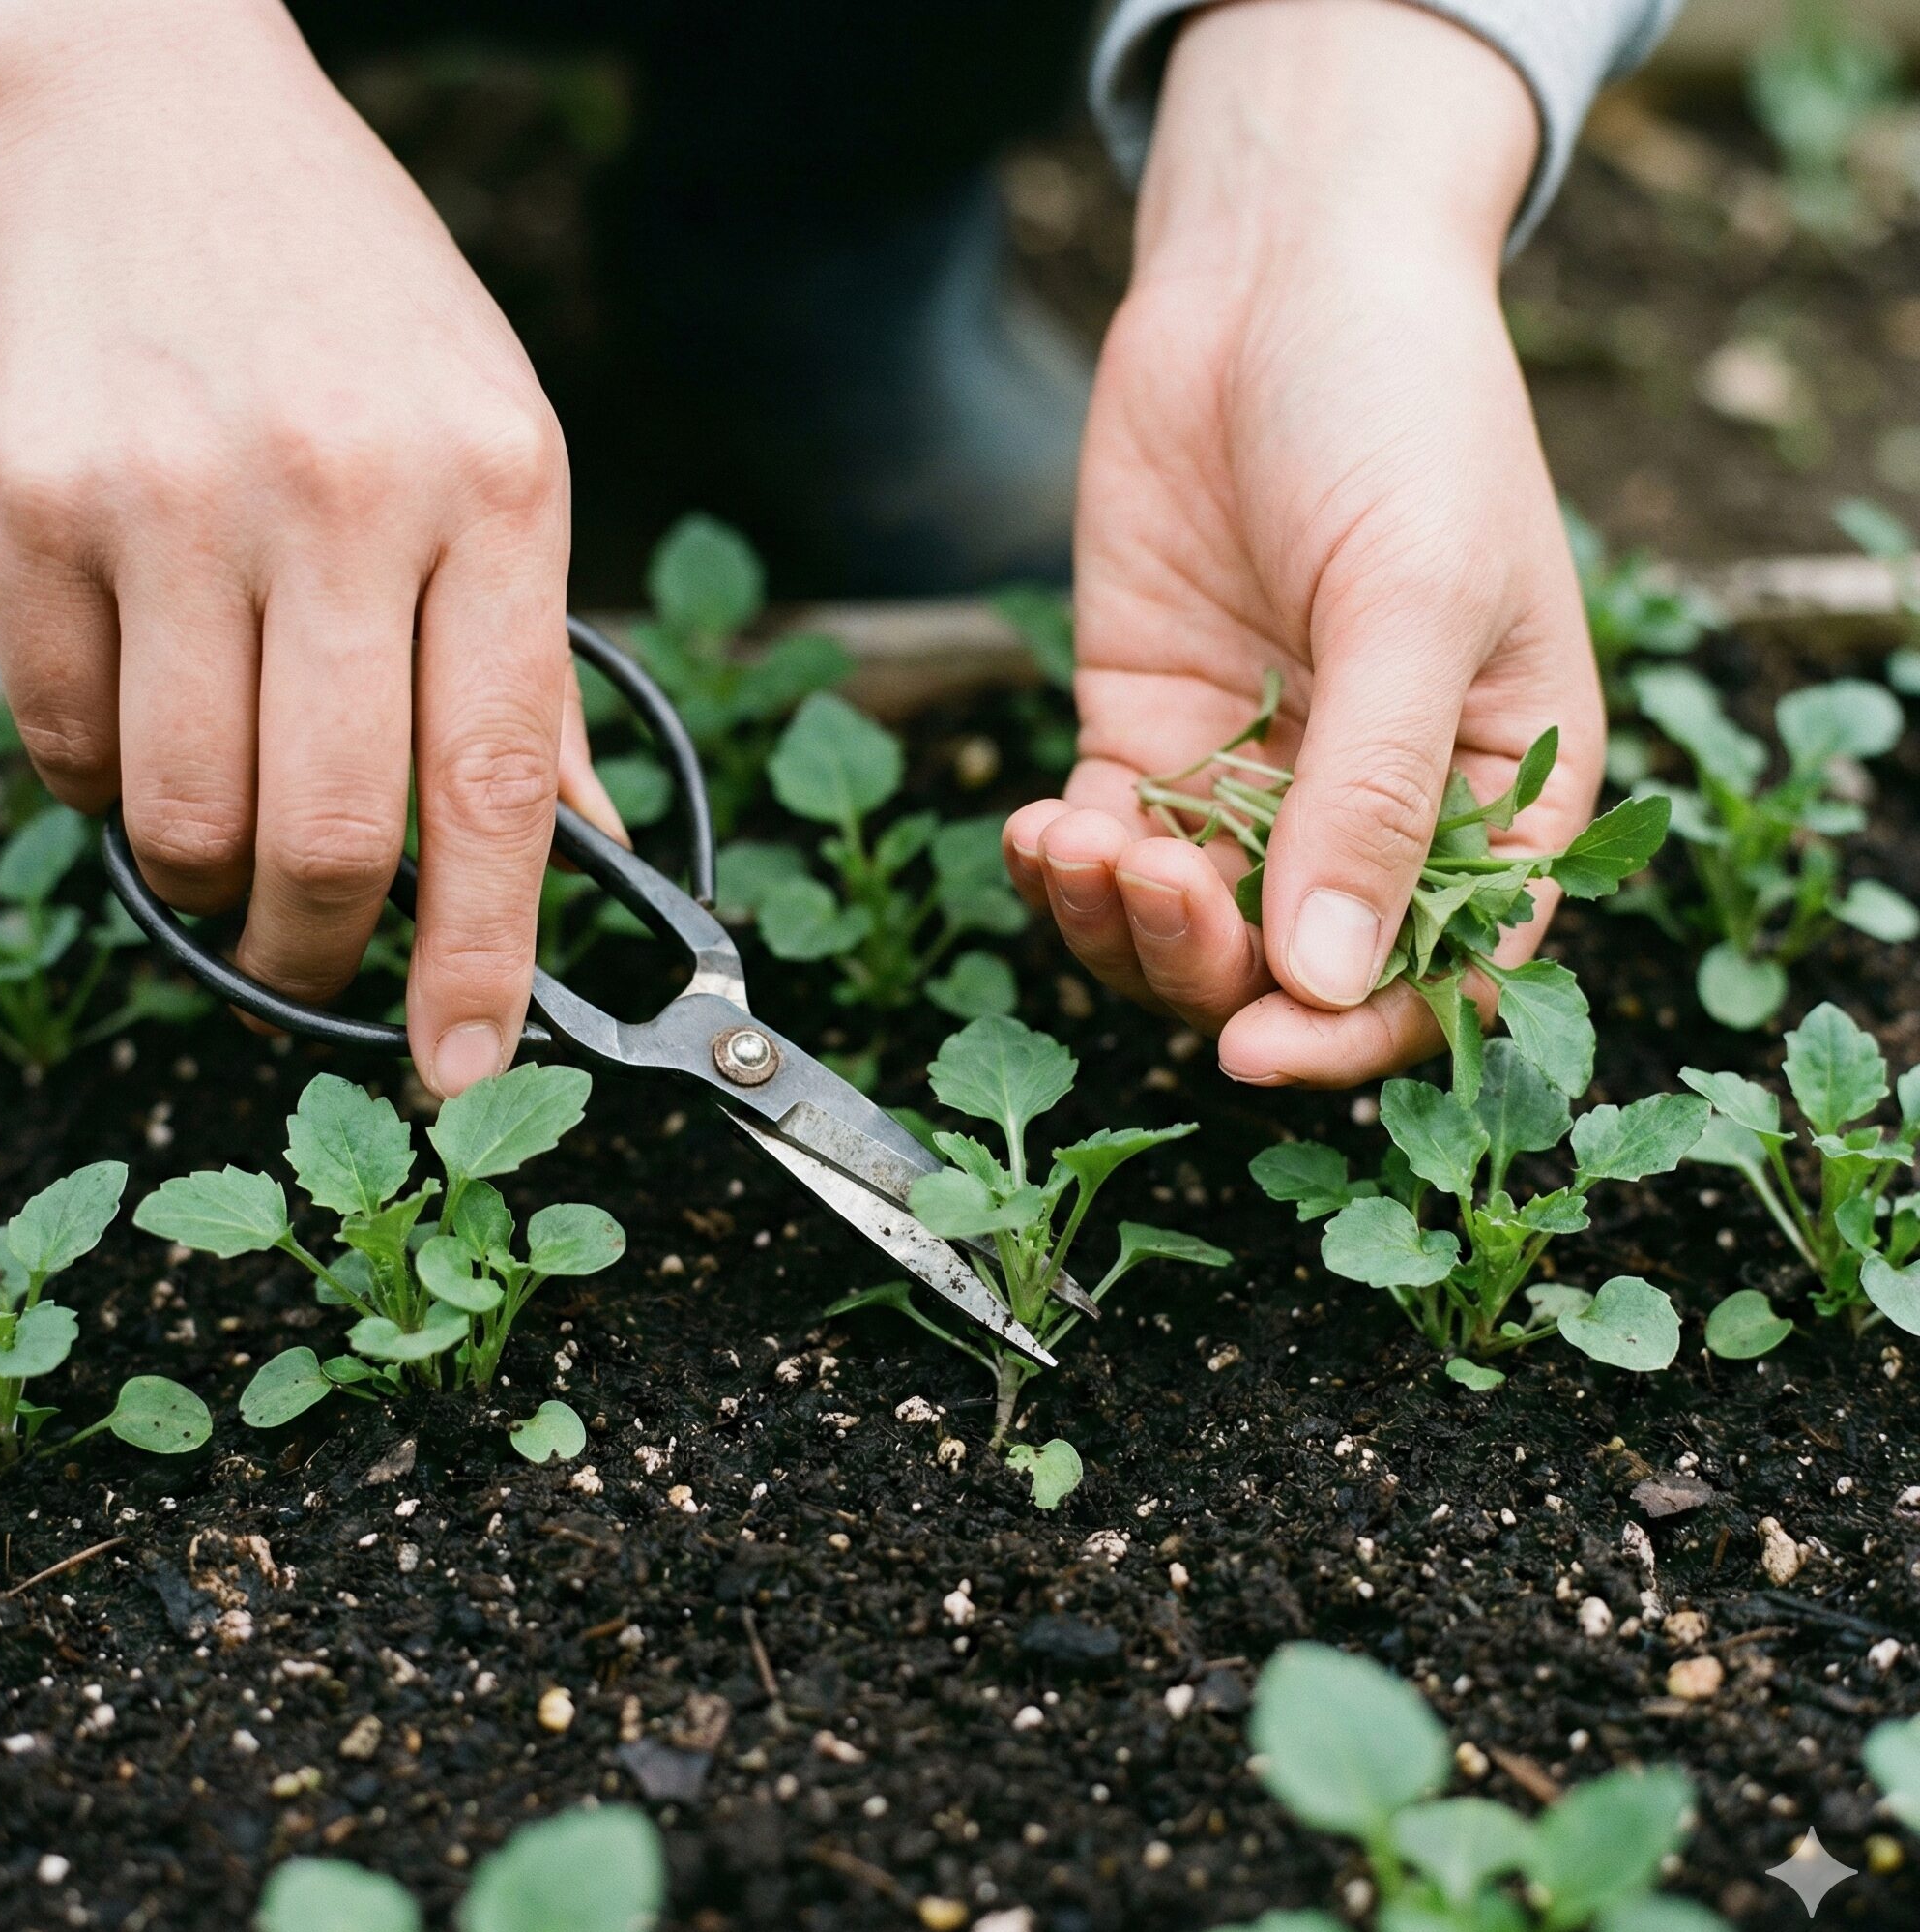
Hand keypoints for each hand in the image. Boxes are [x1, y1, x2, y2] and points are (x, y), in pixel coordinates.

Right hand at [0, 0, 619, 1096]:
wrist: (154, 123)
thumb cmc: (363, 316)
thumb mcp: (504, 453)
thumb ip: (532, 658)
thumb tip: (571, 849)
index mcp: (497, 487)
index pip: (501, 779)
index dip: (485, 951)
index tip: (469, 1062)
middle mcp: (343, 491)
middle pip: (335, 830)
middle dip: (327, 952)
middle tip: (320, 964)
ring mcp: (173, 494)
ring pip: (188, 816)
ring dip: (212, 887)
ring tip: (233, 846)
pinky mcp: (27, 499)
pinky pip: (69, 743)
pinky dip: (113, 792)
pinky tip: (153, 732)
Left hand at [1006, 0, 1602, 1087]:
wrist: (1278, 277)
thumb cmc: (1402, 414)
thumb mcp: (1417, 599)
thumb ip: (1372, 797)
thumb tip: (1324, 984)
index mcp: (1492, 791)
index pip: (1437, 972)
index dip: (1350, 1039)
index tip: (1256, 1054)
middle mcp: (1371, 808)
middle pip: (1289, 972)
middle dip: (1210, 967)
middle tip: (1157, 888)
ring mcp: (1254, 776)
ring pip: (1186, 931)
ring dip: (1124, 927)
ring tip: (1083, 845)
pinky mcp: (1153, 734)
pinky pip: (1108, 854)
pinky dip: (1066, 870)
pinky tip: (1040, 829)